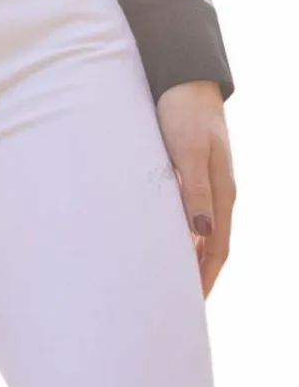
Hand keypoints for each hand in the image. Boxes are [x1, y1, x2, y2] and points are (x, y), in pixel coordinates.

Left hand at [156, 81, 236, 297]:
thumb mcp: (189, 152)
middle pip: (211, 246)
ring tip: (168, 281)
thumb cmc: (185, 113)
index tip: (193, 304)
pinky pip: (188, 215)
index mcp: (221, 194)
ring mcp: (204, 185)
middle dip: (197, 276)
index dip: (206, 278)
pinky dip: (180, 235)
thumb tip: (201, 233)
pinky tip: (164, 243)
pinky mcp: (189, 175)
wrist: (184, 81)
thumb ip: (194, 190)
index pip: (217, 248)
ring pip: (199, 233)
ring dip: (188, 258)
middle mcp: (216, 194)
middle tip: (176, 303)